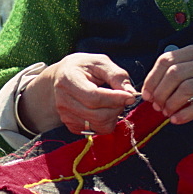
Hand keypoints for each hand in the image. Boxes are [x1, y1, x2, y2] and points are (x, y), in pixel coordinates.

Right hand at [19, 53, 136, 135]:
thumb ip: (117, 75)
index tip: (130, 97)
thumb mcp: (101, 62)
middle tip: (122, 97)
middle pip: (98, 116)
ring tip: (112, 102)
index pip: (94, 98)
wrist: (62, 77)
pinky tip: (103, 108)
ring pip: (100, 126)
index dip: (115, 99)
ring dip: (113, 116)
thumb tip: (130, 93)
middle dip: (117, 108)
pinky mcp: (71, 126)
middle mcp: (63, 101)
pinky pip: (97, 130)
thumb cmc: (84, 67)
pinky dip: (106, 121)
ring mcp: (66, 116)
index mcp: (69, 80)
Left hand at [140, 45, 192, 129]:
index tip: (147, 94)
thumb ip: (171, 75)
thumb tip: (148, 92)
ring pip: (186, 88)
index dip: (152, 78)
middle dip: (161, 93)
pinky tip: (176, 119)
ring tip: (166, 112)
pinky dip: (184, 114)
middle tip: (157, 106)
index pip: (166, 59)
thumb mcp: (192, 70)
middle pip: (174, 74)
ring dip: (171, 103)